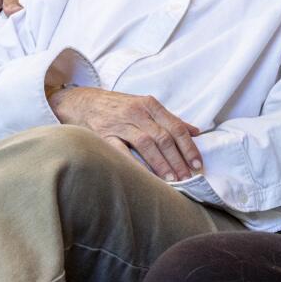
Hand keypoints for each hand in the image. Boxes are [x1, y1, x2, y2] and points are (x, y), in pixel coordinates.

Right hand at [50, 87, 202, 181]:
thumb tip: (196, 132)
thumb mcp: (145, 106)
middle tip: (188, 177)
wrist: (82, 101)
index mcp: (150, 105)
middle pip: (164, 138)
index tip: (198, 164)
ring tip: (173, 180)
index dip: (189, 147)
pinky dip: (135, 164)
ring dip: (162, 164)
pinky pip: (122, 151)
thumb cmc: (117, 107)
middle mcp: (136, 112)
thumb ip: (169, 119)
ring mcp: (119, 124)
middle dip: (178, 160)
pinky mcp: (103, 135)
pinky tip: (145, 177)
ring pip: (146, 144)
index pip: (176, 127)